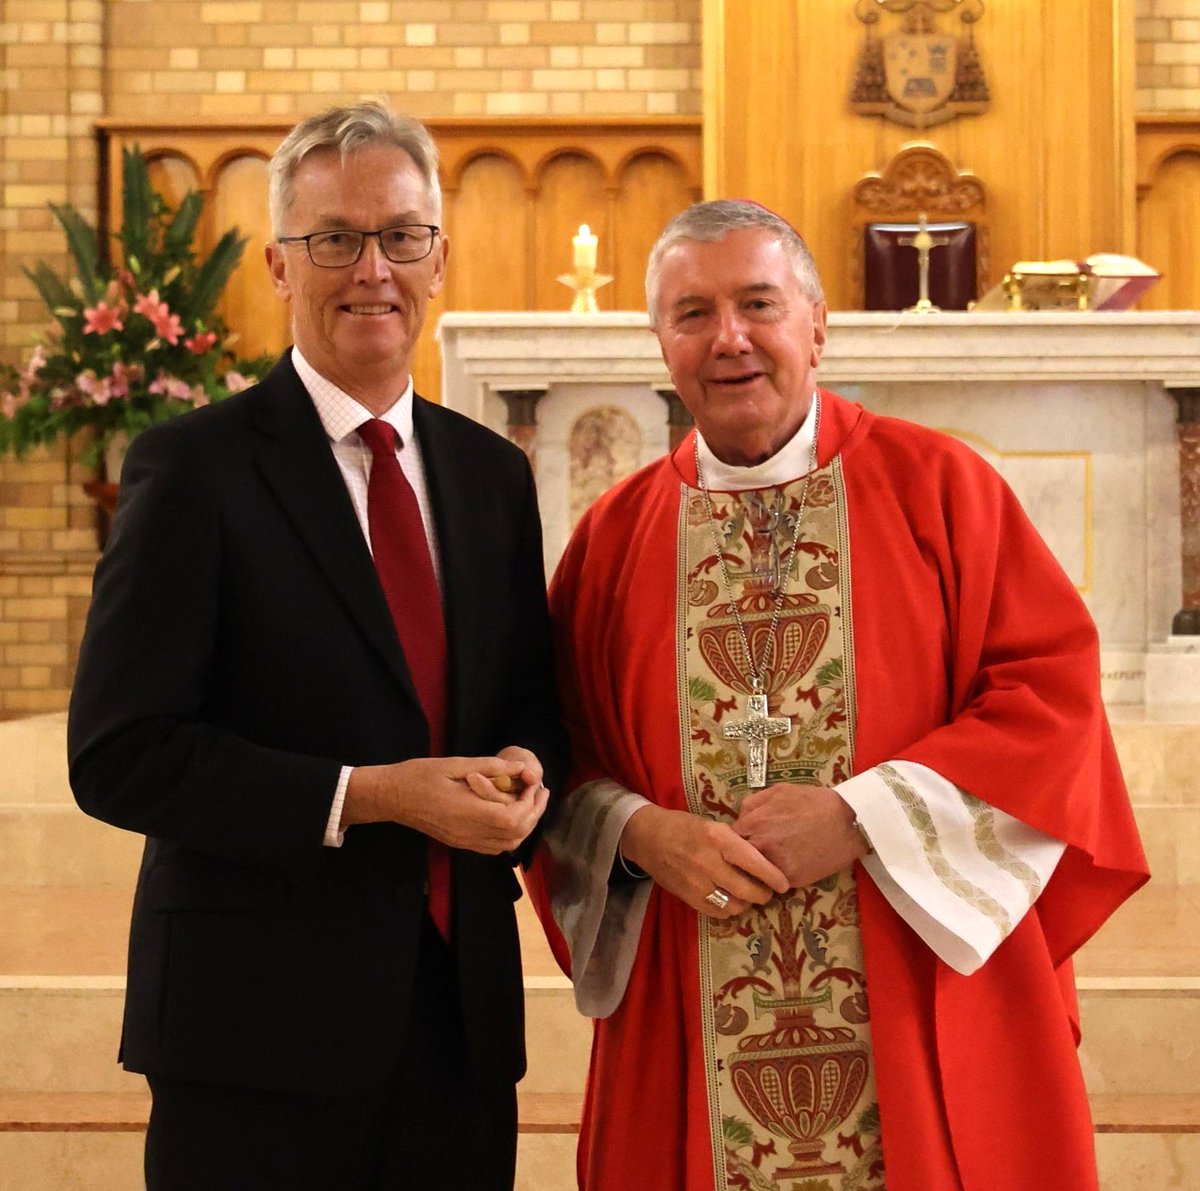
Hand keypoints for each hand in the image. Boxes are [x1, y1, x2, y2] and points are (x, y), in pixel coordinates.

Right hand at [343, 755, 549, 854]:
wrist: (391, 797)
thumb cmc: (419, 775)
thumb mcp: (454, 764)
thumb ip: (490, 767)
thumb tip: (521, 768)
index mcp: (467, 811)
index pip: (511, 818)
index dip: (530, 803)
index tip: (533, 784)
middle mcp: (468, 832)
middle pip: (514, 835)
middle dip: (534, 814)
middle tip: (540, 792)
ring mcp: (464, 841)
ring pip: (507, 845)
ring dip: (525, 825)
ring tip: (530, 802)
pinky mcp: (461, 843)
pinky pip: (494, 847)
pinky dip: (510, 834)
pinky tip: (512, 815)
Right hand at [619, 805, 789, 918]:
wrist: (649, 838)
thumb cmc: (686, 827)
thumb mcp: (714, 825)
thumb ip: (736, 842)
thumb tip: (765, 858)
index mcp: (718, 838)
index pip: (753, 862)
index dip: (772, 876)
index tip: (785, 884)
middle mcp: (709, 862)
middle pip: (747, 890)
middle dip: (763, 894)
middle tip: (768, 891)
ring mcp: (698, 883)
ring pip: (735, 905)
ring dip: (746, 903)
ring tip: (749, 896)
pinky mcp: (689, 898)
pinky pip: (719, 913)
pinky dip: (730, 910)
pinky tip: (731, 900)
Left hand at [733, 783, 867, 888]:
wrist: (848, 821)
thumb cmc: (813, 802)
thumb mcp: (780, 791)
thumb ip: (753, 803)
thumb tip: (739, 817)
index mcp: (755, 821)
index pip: (730, 838)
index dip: (735, 840)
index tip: (742, 841)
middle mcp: (762, 845)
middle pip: (738, 858)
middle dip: (742, 857)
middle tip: (752, 854)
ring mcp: (777, 864)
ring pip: (756, 873)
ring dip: (758, 869)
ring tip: (771, 861)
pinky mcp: (793, 879)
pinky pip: (776, 881)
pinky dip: (778, 876)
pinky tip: (788, 866)